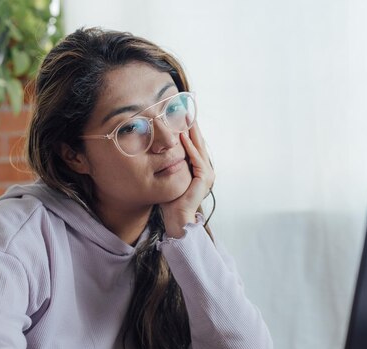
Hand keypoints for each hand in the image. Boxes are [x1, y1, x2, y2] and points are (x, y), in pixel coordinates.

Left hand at [160, 122, 214, 237]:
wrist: (177, 218)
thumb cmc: (171, 201)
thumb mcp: (170, 177)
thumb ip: (170, 163)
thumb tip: (158, 149)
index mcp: (200, 169)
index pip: (195, 145)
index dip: (189, 131)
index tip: (182, 116)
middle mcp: (206, 169)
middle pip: (199, 143)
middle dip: (192, 127)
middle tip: (186, 111)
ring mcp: (208, 174)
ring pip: (199, 148)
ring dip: (192, 133)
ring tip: (186, 118)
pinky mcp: (205, 179)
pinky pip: (197, 159)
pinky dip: (190, 148)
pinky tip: (183, 137)